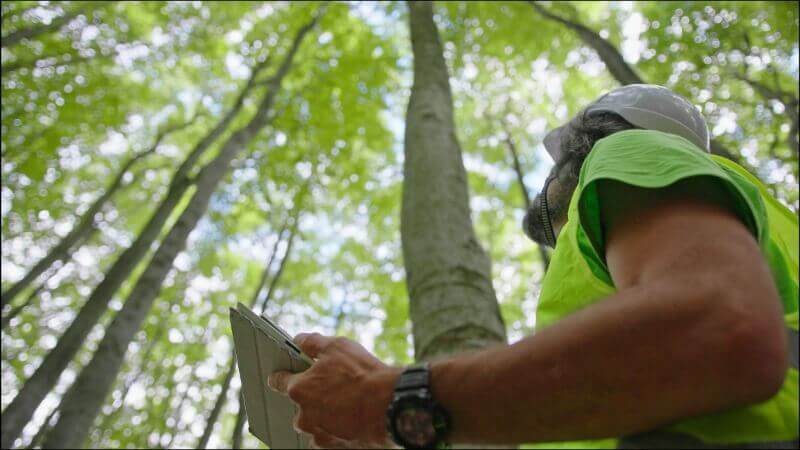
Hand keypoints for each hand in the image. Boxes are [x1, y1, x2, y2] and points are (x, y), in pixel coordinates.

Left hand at [268, 333, 401, 448]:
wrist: (388, 404)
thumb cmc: (362, 375)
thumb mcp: (336, 346)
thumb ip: (312, 342)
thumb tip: (299, 340)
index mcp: (299, 389)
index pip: (278, 381)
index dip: (281, 375)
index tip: (281, 375)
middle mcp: (304, 415)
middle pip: (299, 404)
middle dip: (311, 396)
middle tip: (332, 386)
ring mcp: (318, 433)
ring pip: (314, 422)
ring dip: (323, 414)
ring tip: (345, 402)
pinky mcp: (334, 446)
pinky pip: (328, 436)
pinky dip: (336, 428)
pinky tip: (350, 417)